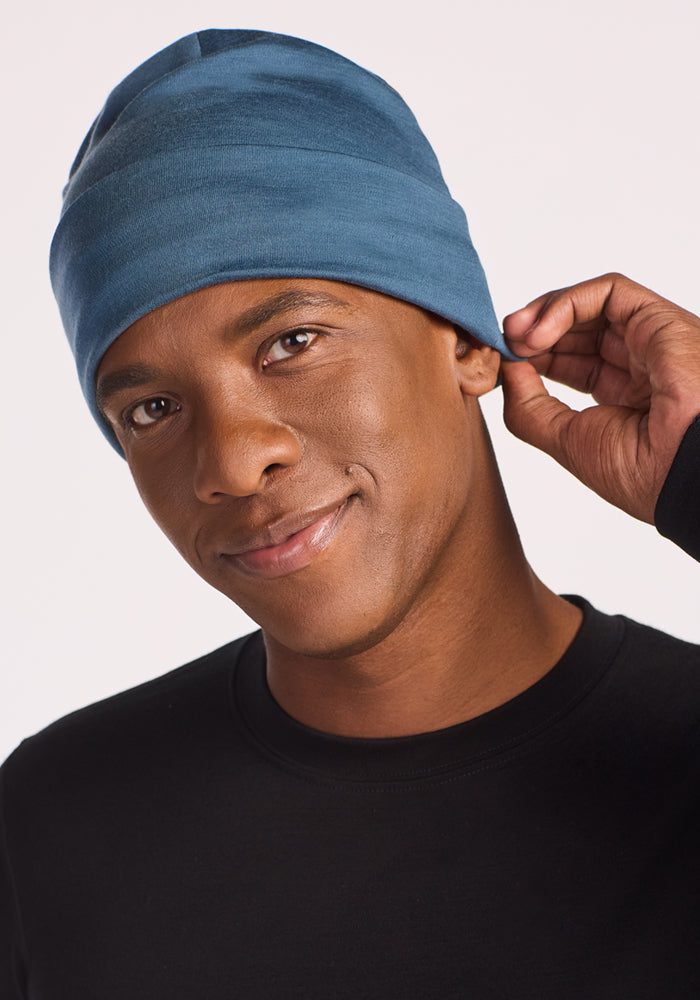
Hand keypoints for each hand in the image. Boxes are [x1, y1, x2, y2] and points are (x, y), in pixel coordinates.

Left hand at [500, 273, 699, 522]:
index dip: (533, 357)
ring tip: (514, 336)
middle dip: (532, 332)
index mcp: (627, 399)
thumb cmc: (641, 471)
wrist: (684, 473)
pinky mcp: (659, 318)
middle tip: (501, 343)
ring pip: (590, 304)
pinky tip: (539, 333)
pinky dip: (566, 304)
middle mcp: (642, 365)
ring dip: (543, 314)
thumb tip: (506, 369)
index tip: (501, 364)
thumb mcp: (565, 440)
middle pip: (578, 329)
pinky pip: (608, 292)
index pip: (572, 362)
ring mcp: (651, 340)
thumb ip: (529, 406)